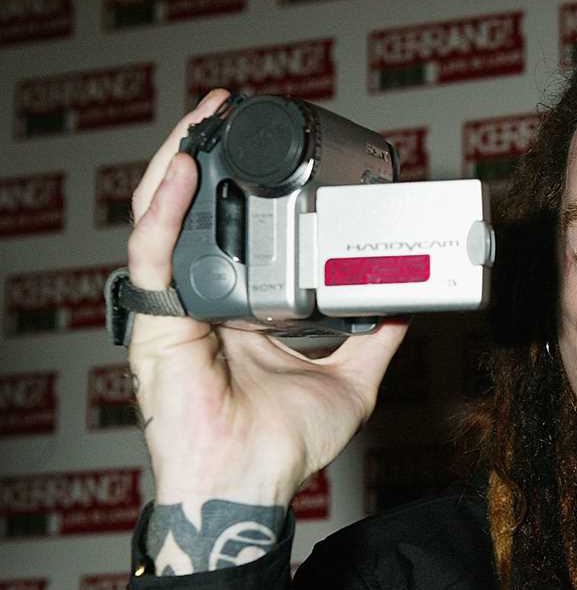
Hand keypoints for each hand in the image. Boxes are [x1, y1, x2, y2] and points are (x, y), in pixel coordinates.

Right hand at [127, 90, 407, 508]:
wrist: (252, 485)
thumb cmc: (285, 446)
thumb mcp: (352, 380)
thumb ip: (378, 337)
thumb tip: (411, 301)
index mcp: (240, 307)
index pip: (234, 229)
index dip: (243, 182)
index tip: (276, 144)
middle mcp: (202, 298)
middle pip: (192, 209)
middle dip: (204, 149)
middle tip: (229, 103)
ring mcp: (175, 307)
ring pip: (162, 216)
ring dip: (179, 158)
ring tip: (206, 113)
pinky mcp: (156, 322)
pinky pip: (152, 254)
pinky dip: (166, 208)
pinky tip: (186, 167)